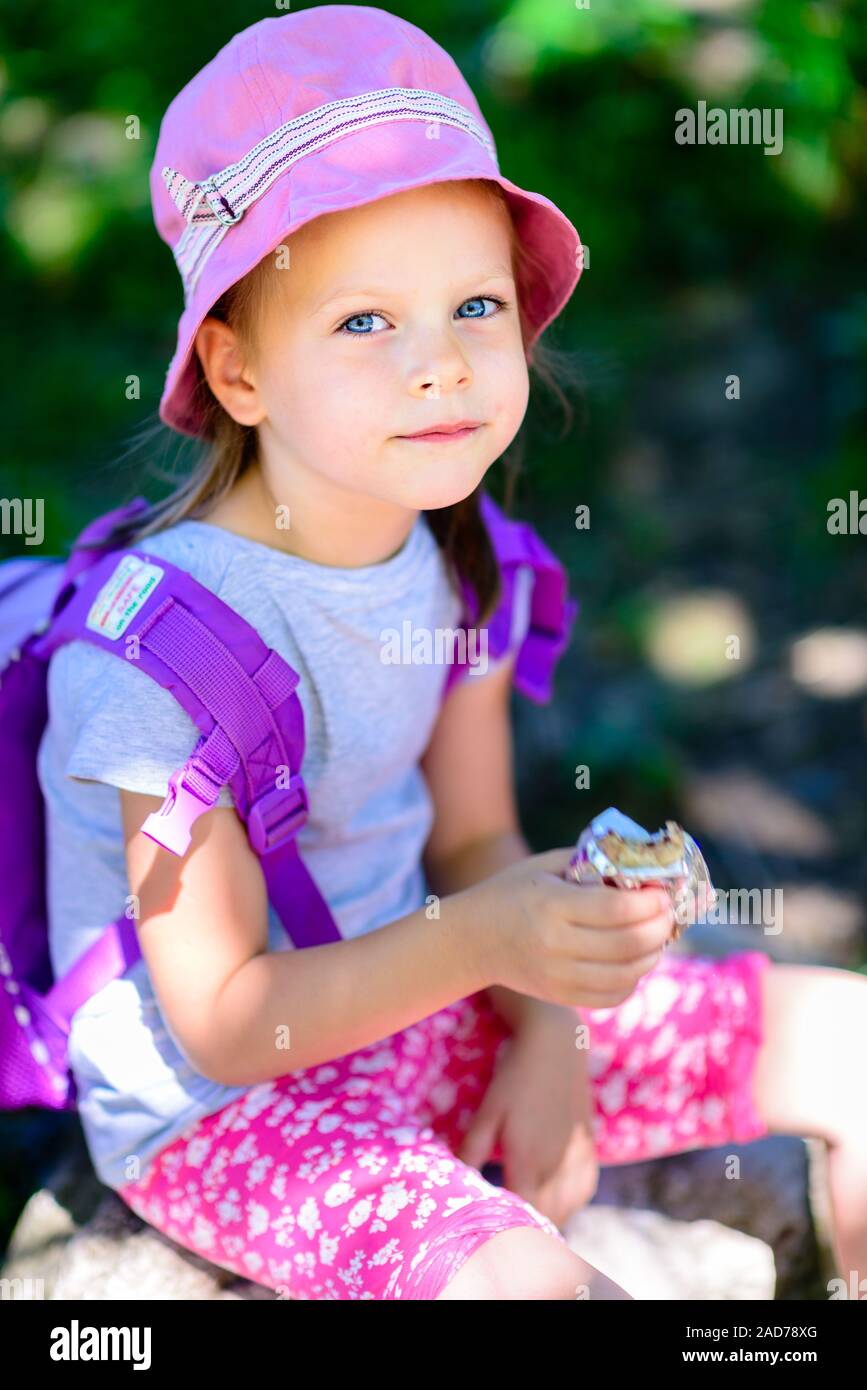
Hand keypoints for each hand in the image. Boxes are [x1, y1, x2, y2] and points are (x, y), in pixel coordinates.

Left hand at [455, 1012, 598, 1228]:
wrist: (557, 1045)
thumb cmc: (515, 1077)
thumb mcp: (487, 1112)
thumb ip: (472, 1151)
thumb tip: (455, 1183)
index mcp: (527, 1163)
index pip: (521, 1218)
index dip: (508, 1232)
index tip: (494, 1236)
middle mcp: (557, 1168)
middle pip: (546, 1220)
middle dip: (528, 1232)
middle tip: (508, 1235)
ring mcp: (577, 1159)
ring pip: (567, 1211)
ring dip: (550, 1221)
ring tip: (529, 1224)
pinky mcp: (590, 1149)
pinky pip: (584, 1192)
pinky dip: (570, 1205)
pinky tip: (556, 1203)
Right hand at [462, 846, 674, 1008]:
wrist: (472, 939)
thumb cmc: (512, 892)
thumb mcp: (544, 866)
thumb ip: (590, 863)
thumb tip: (642, 866)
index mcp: (553, 906)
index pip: (617, 908)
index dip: (650, 901)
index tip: (662, 893)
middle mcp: (556, 945)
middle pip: (629, 943)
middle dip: (660, 927)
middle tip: (668, 913)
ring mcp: (558, 977)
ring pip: (626, 974)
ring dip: (652, 954)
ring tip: (657, 937)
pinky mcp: (560, 997)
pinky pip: (612, 996)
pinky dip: (633, 979)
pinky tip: (635, 960)